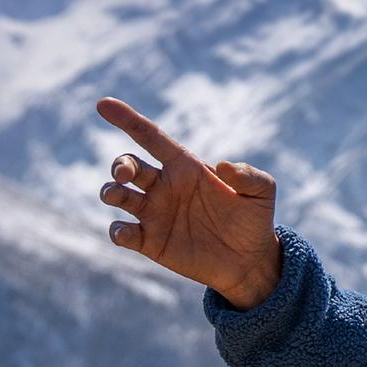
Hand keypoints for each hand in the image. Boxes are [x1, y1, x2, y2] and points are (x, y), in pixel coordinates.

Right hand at [94, 97, 282, 309]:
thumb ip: (249, 175)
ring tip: (118, 195)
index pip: (150, 137)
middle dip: (119, 165)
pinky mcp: (150, 242)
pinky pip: (122, 232)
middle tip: (126, 174)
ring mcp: (154, 214)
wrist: (250, 262)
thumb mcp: (263, 193)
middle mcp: (164, 186)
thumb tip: (223, 167)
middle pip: (128, 165)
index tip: (104, 105)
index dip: (127, 119)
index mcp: (185, 167)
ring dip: (110, 191)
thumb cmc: (255, 221)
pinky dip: (117, 231)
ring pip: (117, 194)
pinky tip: (127, 233)